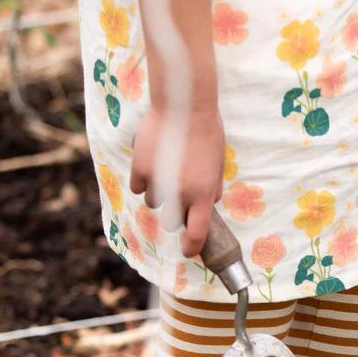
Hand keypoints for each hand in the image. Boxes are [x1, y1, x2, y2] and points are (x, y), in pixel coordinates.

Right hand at [129, 104, 225, 258]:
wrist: (185, 105)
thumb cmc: (208, 133)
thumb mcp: (218, 165)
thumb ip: (212, 189)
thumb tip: (207, 206)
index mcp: (203, 195)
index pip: (196, 233)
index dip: (192, 247)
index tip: (187, 251)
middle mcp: (180, 193)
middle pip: (170, 221)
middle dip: (174, 212)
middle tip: (178, 194)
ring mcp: (158, 182)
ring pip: (153, 202)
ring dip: (160, 193)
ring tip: (167, 169)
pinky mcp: (140, 169)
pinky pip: (139, 187)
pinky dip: (144, 180)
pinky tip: (153, 162)